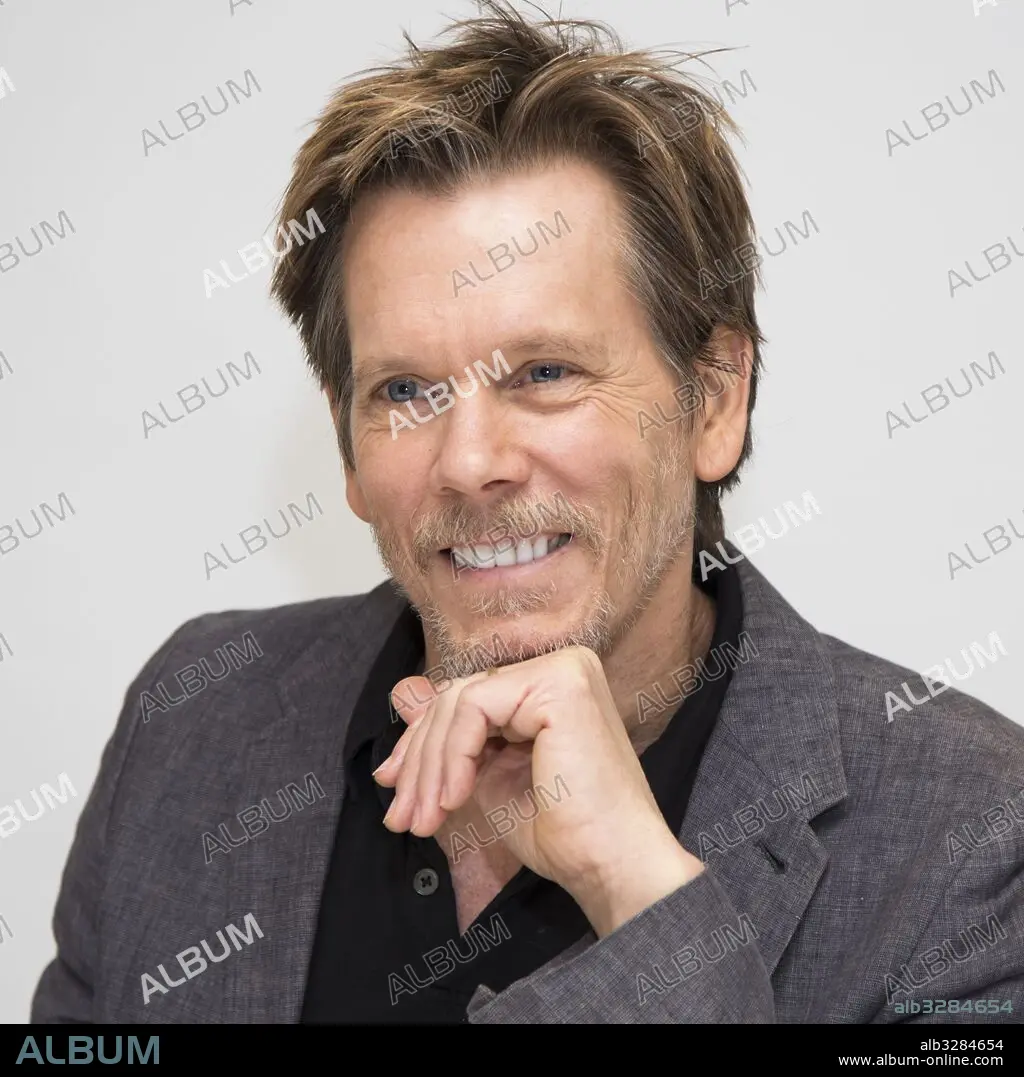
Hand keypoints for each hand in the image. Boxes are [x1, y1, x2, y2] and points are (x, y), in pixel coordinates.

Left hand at [373, 646, 704, 935]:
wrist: (612, 867)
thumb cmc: (564, 833)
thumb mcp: (488, 778)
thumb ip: (450, 735)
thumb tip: (402, 692)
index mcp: (551, 685)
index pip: (468, 698)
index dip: (422, 744)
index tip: (397, 793)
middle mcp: (562, 666)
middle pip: (460, 697)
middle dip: (419, 759)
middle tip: (402, 815)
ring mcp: (563, 669)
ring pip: (461, 701)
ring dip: (431, 766)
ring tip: (424, 819)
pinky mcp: (559, 684)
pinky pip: (476, 708)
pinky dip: (453, 756)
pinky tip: (455, 799)